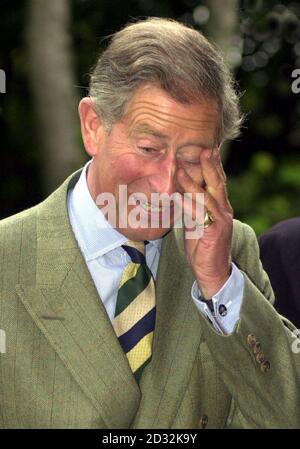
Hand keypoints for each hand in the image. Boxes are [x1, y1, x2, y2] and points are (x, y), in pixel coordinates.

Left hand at [176, 147, 232, 298]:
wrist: (212, 271)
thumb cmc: (203, 247)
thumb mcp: (196, 222)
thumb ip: (191, 207)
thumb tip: (179, 193)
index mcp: (220, 207)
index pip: (217, 182)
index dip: (212, 166)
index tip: (206, 150)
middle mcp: (224, 210)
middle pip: (217, 183)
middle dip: (210, 165)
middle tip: (203, 149)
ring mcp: (221, 220)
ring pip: (207, 196)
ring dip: (193, 181)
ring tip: (181, 168)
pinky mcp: (215, 230)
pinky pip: (200, 213)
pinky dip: (188, 203)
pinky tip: (178, 195)